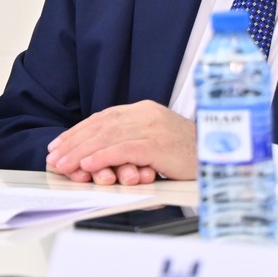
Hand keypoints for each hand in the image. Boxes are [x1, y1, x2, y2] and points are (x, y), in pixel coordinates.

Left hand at [45, 101, 195, 183]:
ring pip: (108, 137)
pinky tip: (87, 165)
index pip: (103, 119)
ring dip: (81, 151)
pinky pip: (123, 149)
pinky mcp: (158, 144)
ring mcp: (152, 127)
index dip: (78, 132)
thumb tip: (101, 153)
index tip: (60, 144)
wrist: (223, 156)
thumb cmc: (190, 154)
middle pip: (100, 126)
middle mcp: (145, 114)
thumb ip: (132, 141)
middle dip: (73, 142)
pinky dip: (102, 157)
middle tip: (54, 156)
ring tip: (64, 163)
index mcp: (143, 110)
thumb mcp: (157, 142)